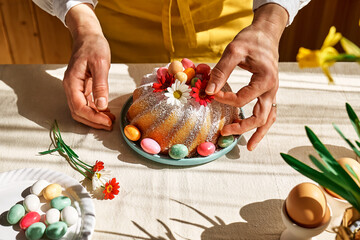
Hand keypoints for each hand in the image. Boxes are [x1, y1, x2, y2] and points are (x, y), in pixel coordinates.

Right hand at [63, 4, 114, 129]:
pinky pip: (87, 104)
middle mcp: (71, 88)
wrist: (88, 36)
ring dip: (95, 118)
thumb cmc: (93, 46)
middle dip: (94, 121)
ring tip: (110, 121)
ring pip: (82, 110)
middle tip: (110, 125)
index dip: (93, 118)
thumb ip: (101, 85)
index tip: (107, 122)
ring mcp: (76, 88)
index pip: (79, 107)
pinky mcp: (82, 88)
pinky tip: (107, 113)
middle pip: (78, 112)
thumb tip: (102, 105)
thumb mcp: (100, 64)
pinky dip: (96, 111)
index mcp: (72, 82)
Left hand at [205, 4, 287, 150]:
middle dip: (242, 127)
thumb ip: (221, 71)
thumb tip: (209, 91)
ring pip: (269, 118)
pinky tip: (254, 132)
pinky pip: (269, 112)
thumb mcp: (234, 51)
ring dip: (258, 132)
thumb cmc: (250, 40)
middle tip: (224, 132)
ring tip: (249, 146)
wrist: (266, 34)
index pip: (242, 99)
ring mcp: (273, 92)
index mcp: (265, 79)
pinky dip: (263, 124)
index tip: (212, 95)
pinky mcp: (269, 93)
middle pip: (260, 116)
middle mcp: (272, 89)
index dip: (225, 100)